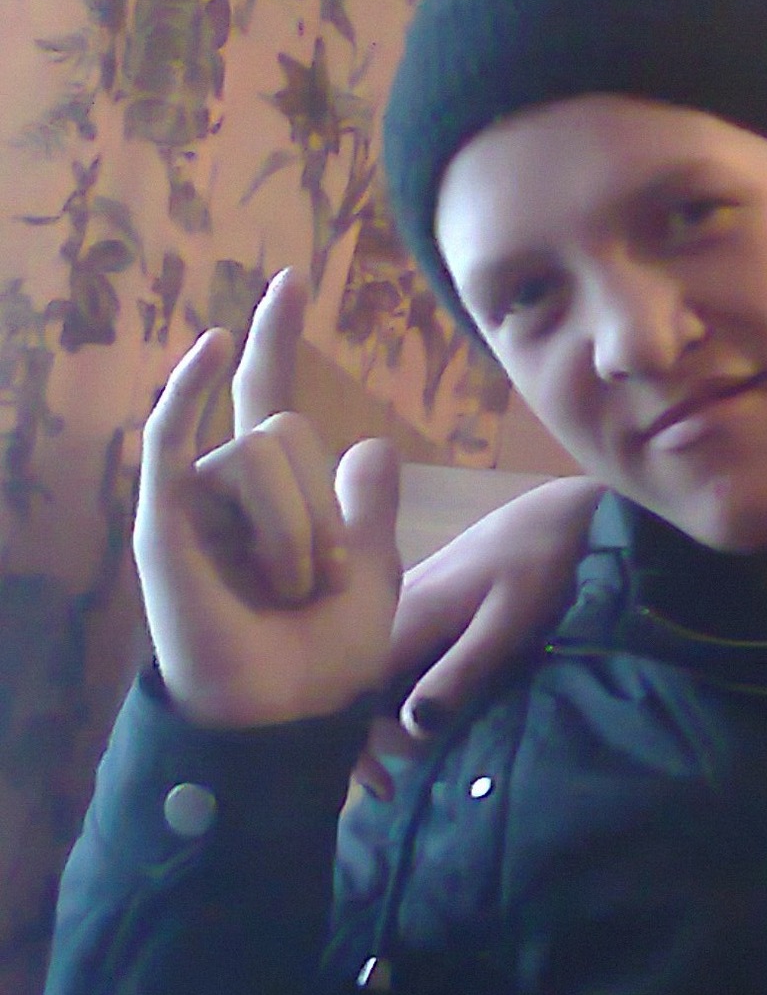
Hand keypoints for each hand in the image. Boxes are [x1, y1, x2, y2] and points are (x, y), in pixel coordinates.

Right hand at [136, 269, 402, 729]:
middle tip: (320, 582)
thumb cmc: (325, 656)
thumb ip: (370, 510)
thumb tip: (371, 446)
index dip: (277, 340)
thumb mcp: (374, 573)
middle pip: (290, 429)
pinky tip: (208, 346)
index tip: (290, 282)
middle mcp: (230, 486)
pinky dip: (187, 390)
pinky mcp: (165, 521)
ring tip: (287, 591)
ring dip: (297, 531)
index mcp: (280, 493)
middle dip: (324, 508)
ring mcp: (194, 500)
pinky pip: (174, 438)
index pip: (273, 397)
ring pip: (262, 454)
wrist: (287, 712)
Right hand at [353, 473, 604, 794]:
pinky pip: (393, 653)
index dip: (356, 744)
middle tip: (403, 778)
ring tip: (414, 757)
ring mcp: (401, 601)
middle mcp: (386, 608)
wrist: (566, 511)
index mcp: (398, 615)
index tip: (385, 784)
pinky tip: (426, 709)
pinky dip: (402, 688)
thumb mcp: (507, 623)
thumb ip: (460, 671)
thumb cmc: (543, 564)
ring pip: (371, 671)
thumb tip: (411, 728)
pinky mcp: (420, 600)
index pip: (348, 692)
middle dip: (369, 737)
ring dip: (385, 715)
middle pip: (353, 686)